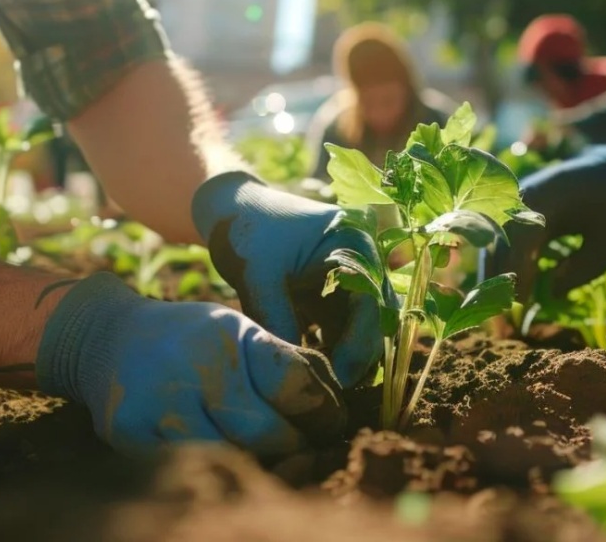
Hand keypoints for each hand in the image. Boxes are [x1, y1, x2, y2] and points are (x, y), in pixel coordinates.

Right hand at [36, 273, 344, 456]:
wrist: (109, 339)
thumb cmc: (192, 340)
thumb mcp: (239, 332)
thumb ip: (285, 362)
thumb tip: (335, 406)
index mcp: (231, 334)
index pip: (293, 383)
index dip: (322, 412)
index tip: (329, 425)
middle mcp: (196, 365)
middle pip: (265, 433)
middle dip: (292, 449)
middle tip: (303, 454)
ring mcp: (162, 403)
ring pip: (229, 460)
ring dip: (255, 468)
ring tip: (267, 462)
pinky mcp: (132, 434)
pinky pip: (189, 472)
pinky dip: (214, 476)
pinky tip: (225, 467)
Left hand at [191, 172, 382, 387]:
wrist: (230, 210)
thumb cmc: (246, 229)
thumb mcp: (258, 272)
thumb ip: (276, 316)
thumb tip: (293, 369)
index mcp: (355, 245)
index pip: (372, 304)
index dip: (358, 346)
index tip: (334, 380)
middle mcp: (364, 263)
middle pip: (375, 322)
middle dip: (356, 359)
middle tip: (326, 394)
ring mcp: (351, 281)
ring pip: (362, 332)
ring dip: (345, 360)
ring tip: (315, 387)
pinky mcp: (334, 297)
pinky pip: (342, 333)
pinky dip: (330, 354)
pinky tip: (307, 372)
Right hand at [481, 143, 605, 301]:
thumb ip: (579, 271)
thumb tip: (549, 292)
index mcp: (549, 200)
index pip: (520, 241)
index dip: (516, 274)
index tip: (519, 303)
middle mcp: (528, 194)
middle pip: (500, 237)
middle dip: (498, 273)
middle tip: (499, 309)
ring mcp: (525, 196)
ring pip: (499, 234)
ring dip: (498, 265)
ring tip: (500, 298)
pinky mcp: (527, 201)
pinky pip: (507, 229)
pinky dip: (507, 253)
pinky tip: (510, 277)